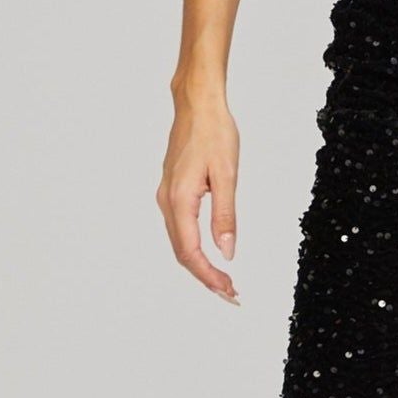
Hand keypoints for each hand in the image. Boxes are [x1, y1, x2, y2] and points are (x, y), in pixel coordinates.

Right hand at [157, 93, 239, 302]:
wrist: (197, 104)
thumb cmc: (213, 132)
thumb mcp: (227, 174)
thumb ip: (225, 215)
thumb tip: (227, 251)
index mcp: (180, 200)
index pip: (191, 252)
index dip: (209, 276)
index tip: (228, 290)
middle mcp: (167, 202)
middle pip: (182, 253)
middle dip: (206, 277)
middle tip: (231, 293)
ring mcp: (167, 196)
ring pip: (180, 243)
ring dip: (200, 265)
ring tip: (224, 279)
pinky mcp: (172, 191)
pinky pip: (180, 229)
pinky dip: (195, 248)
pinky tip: (210, 253)